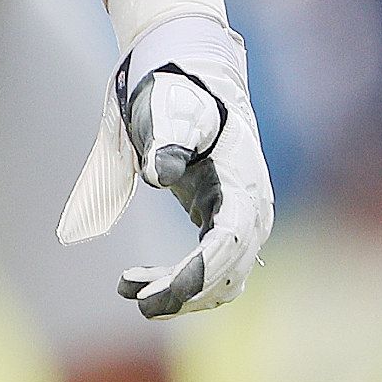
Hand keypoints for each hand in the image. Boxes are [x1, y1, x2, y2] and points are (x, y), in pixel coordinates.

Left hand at [57, 13, 273, 318]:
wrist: (190, 80)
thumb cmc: (179, 94)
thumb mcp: (171, 110)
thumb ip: (167, 140)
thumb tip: (159, 173)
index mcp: (246, 186)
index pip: (232, 240)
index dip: (204, 269)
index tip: (171, 289)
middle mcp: (252, 211)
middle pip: (228, 271)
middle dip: (186, 292)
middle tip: (141, 302)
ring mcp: (240, 221)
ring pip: (219, 279)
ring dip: (178, 293)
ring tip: (129, 289)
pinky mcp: (221, 224)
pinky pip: (206, 268)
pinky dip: (174, 281)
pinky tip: (132, 281)